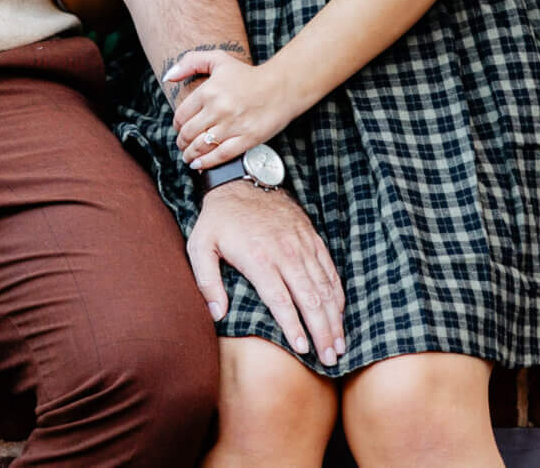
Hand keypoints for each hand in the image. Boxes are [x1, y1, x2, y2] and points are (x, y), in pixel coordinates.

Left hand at [165, 50, 294, 169]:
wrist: (281, 86)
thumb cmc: (248, 74)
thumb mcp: (218, 59)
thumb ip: (190, 62)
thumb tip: (167, 77)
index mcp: (208, 91)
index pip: (181, 115)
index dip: (176, 125)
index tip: (179, 129)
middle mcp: (218, 109)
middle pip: (188, 133)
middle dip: (181, 142)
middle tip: (182, 145)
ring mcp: (233, 125)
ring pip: (201, 146)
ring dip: (189, 154)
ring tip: (188, 157)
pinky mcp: (247, 138)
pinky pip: (220, 155)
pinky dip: (206, 163)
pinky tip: (198, 164)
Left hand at [185, 181, 345, 364]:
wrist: (242, 181)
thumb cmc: (218, 219)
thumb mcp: (200, 246)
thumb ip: (206, 281)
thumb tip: (217, 314)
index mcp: (259, 258)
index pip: (281, 300)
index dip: (294, 326)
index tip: (302, 349)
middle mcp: (285, 253)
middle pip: (310, 298)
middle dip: (322, 330)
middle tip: (330, 358)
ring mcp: (302, 245)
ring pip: (324, 287)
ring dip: (334, 318)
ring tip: (340, 345)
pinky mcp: (311, 238)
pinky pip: (329, 270)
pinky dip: (336, 294)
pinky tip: (339, 313)